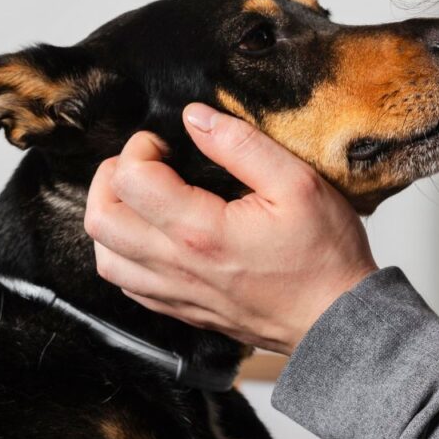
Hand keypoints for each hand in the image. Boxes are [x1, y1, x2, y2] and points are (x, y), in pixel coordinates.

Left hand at [84, 103, 377, 353]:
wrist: (337, 320)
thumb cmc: (325, 257)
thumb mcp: (298, 183)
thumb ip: (242, 145)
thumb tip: (196, 119)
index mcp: (202, 231)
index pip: (130, 180)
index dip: (140, 148)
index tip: (167, 143)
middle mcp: (179, 266)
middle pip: (101, 219)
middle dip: (111, 178)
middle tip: (144, 164)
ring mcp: (177, 293)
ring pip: (106, 258)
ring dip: (113, 219)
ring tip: (142, 199)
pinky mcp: (183, 311)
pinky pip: (128, 286)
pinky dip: (125, 255)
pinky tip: (153, 237)